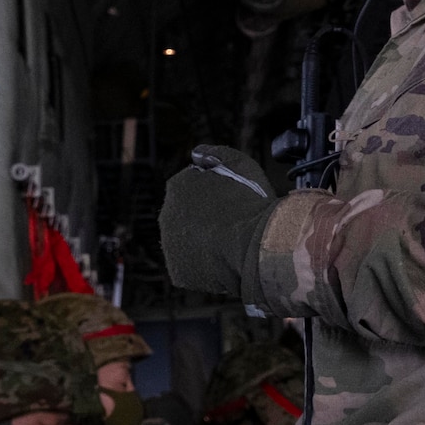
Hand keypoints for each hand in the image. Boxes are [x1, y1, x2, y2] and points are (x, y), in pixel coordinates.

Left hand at [159, 144, 277, 297]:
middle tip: (233, 222)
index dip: (215, 192)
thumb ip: (215, 153)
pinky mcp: (178, 272)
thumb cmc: (252, 204)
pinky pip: (190, 266)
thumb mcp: (240, 163)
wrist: (258, 246)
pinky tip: (224, 259)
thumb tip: (198, 152)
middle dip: (205, 217)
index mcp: (177, 187)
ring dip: (203, 240)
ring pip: (186, 241)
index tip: (232, 199)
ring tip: (230, 243)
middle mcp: (166, 215)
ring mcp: (170, 246)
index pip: (192, 186)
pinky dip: (204, 264)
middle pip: (186, 214)